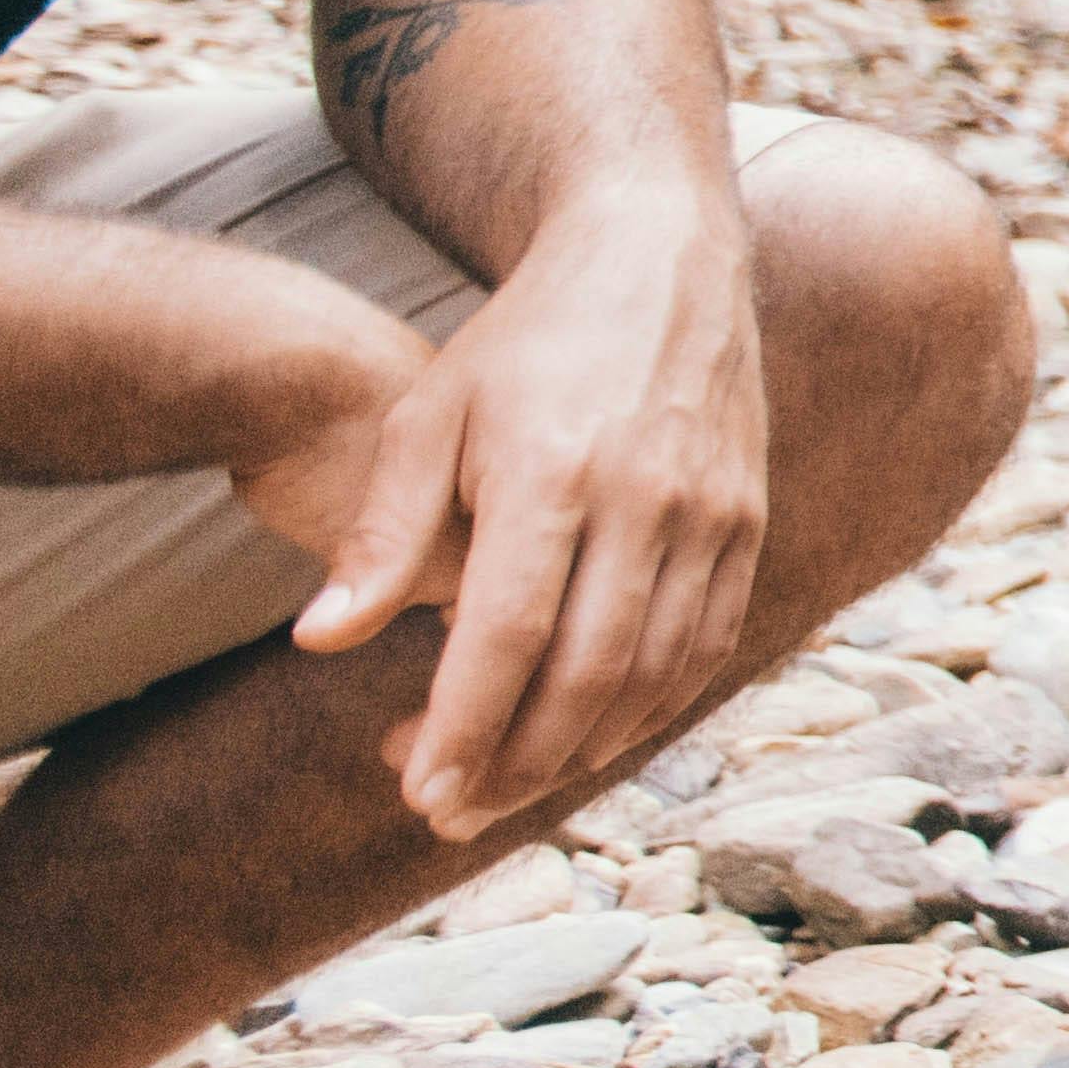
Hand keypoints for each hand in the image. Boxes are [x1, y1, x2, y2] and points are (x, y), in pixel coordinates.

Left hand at [281, 190, 772, 836]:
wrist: (656, 255)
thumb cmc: (523, 340)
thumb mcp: (428, 414)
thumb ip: (382, 533)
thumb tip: (319, 640)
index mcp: (556, 471)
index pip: (507, 635)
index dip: (462, 727)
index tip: (415, 791)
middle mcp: (648, 500)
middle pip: (585, 674)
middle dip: (515, 763)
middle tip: (445, 812)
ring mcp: (713, 514)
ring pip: (654, 674)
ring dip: (579, 752)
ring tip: (504, 788)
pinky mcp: (749, 521)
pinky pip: (707, 646)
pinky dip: (649, 709)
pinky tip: (590, 736)